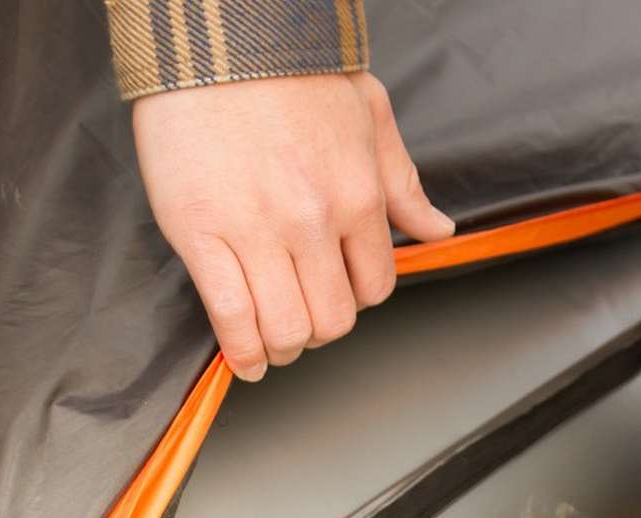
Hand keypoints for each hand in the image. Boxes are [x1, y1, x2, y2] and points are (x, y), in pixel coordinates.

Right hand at [133, 73, 453, 380]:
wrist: (216, 32)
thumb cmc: (291, 70)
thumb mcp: (370, 114)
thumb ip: (404, 184)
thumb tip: (437, 231)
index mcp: (358, 196)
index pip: (374, 289)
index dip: (356, 303)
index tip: (336, 298)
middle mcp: (314, 221)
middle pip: (332, 321)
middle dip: (320, 333)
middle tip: (303, 325)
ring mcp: (257, 231)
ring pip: (285, 328)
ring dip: (283, 348)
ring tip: (272, 344)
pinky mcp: (203, 234)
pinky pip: (231, 316)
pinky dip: (240, 352)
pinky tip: (242, 360)